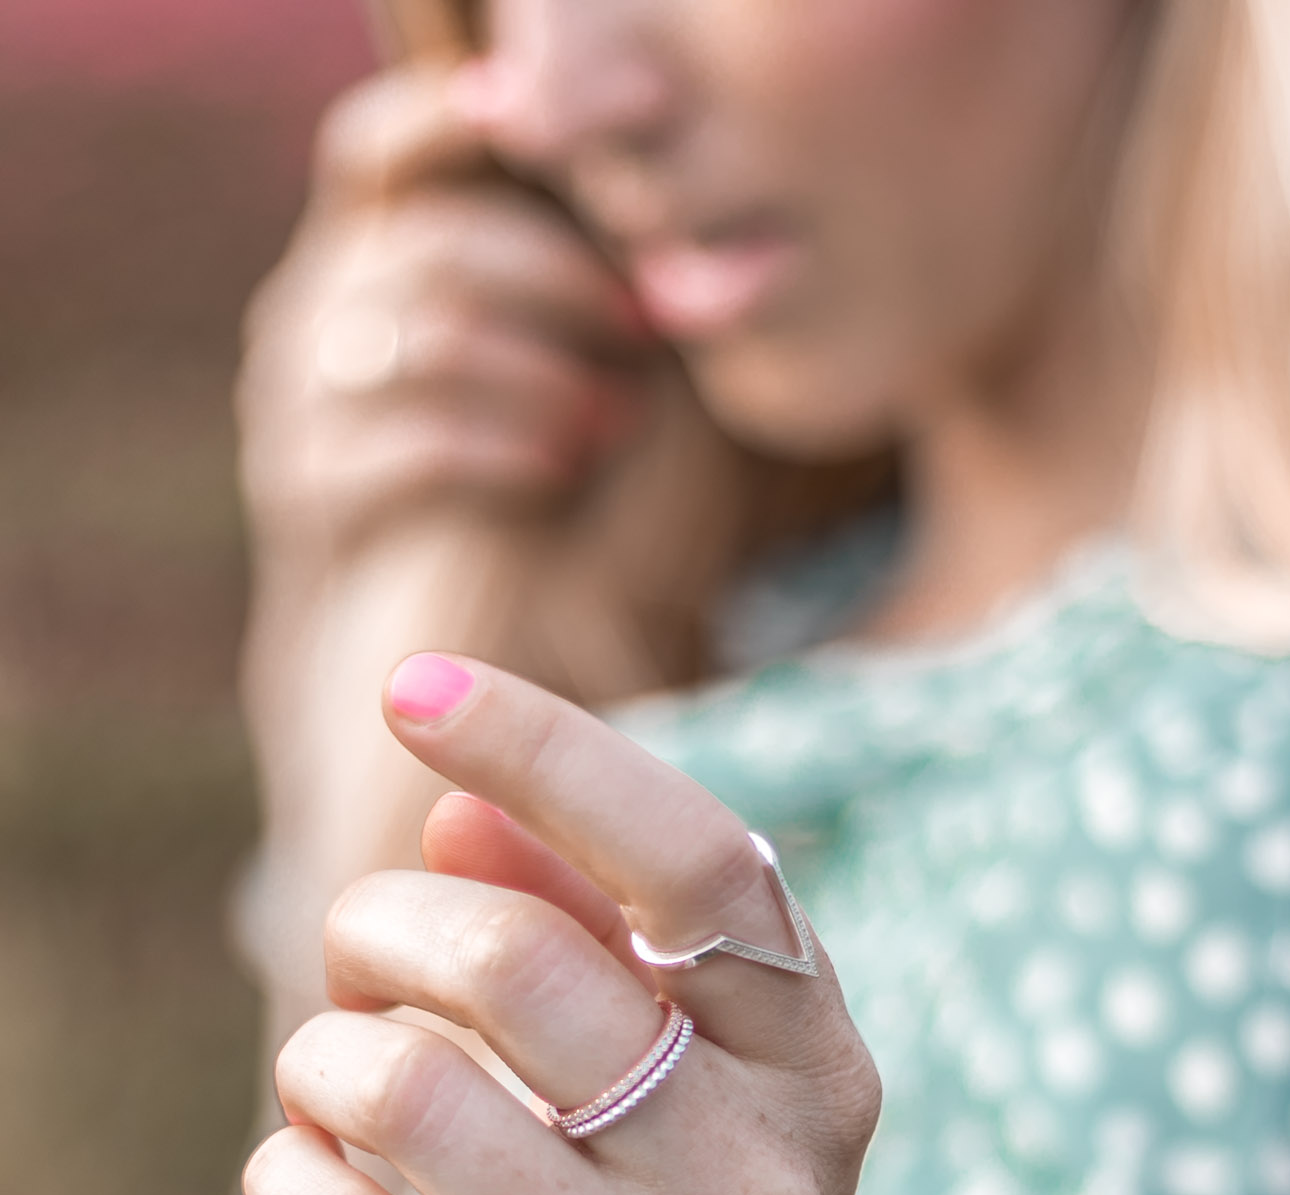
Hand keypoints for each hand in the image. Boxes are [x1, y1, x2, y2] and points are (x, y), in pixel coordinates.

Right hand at [238, 63, 655, 556]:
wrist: (410, 630)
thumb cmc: (506, 477)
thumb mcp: (522, 362)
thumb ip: (560, 287)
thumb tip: (650, 228)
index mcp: (360, 253)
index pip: (375, 153)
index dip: (442, 126)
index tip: (535, 128)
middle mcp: (311, 307)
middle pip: (429, 246)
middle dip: (555, 278)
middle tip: (646, 321)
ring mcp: (295, 395)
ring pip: (426, 342)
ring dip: (542, 373)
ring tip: (621, 414)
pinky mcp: (303, 485)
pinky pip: (412, 447)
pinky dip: (505, 451)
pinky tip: (565, 466)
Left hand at [242, 657, 881, 1194]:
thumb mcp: (682, 1104)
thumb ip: (590, 938)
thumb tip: (458, 806)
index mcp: (821, 1082)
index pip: (700, 862)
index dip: (549, 749)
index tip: (415, 686)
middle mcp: (763, 1193)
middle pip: (516, 960)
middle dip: (382, 926)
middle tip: (355, 961)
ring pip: (404, 1086)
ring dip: (319, 1058)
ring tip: (332, 1088)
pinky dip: (286, 1179)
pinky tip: (313, 1192)